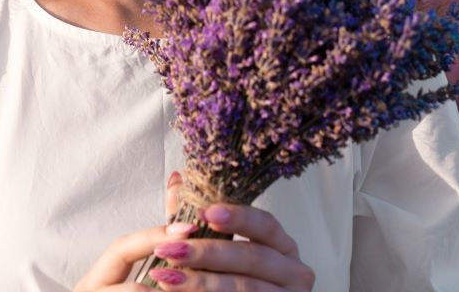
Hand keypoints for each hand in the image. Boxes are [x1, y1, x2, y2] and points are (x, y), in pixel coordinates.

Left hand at [73, 172, 316, 290]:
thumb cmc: (227, 275)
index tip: (205, 213)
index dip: (238, 217)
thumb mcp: (214, 243)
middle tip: (169, 249)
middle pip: (253, 257)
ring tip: (165, 275)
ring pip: (245, 288)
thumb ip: (195, 214)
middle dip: (208, 253)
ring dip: (201, 282)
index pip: (266, 224)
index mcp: (282, 246)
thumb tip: (177, 177)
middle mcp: (294, 271)